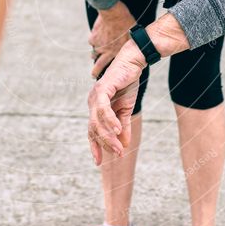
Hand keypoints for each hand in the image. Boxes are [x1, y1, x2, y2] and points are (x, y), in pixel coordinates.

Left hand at [87, 40, 145, 165]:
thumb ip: (123, 126)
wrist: (133, 63)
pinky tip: (118, 129)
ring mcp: (95, 95)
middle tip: (118, 154)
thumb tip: (124, 145)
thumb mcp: (126, 109)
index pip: (91, 131)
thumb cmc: (128, 84)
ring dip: (109, 136)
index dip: (95, 146)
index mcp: (96, 108)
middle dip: (105, 144)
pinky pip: (103, 109)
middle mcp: (92, 102)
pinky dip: (110, 120)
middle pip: (93, 129)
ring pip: (97, 121)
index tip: (99, 162)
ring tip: (119, 148)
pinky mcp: (102, 89)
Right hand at [89, 1, 136, 78]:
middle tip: (93, 75)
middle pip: (98, 65)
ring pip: (94, 53)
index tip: (104, 77)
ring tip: (96, 55)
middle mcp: (105, 51)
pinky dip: (94, 40)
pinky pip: (92, 41)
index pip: (110, 67)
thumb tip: (135, 48)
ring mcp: (98, 44)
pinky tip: (97, 38)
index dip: (107, 73)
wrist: (114, 13)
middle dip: (95, 71)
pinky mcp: (93, 36)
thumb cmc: (125, 23)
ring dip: (95, 54)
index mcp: (116, 52)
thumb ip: (129, 44)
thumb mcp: (132, 36)